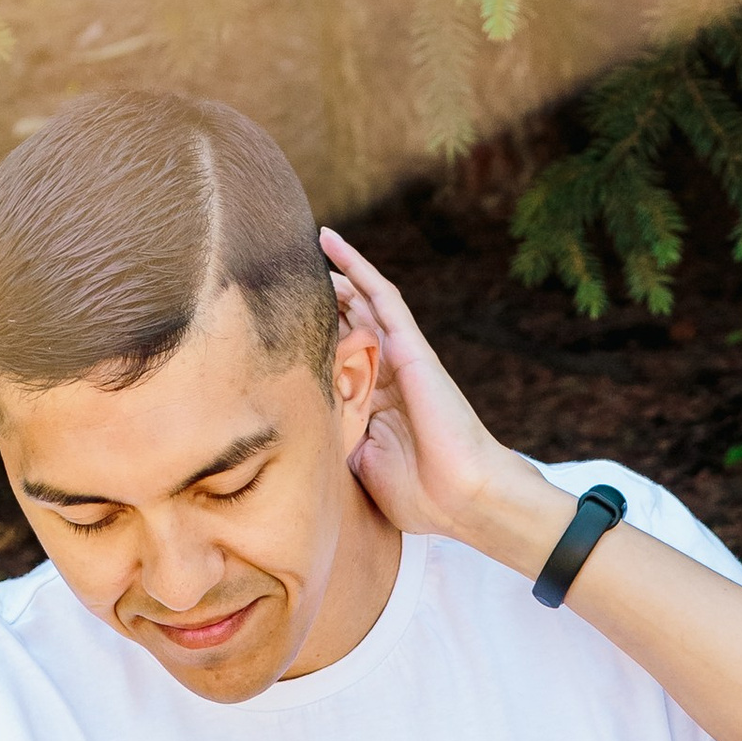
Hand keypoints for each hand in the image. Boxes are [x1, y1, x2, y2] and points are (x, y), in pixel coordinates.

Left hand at [320, 227, 559, 563]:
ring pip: (363, 303)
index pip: (339, 361)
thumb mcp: (360, 466)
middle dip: (323, 302)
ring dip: (337, 275)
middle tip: (288, 275)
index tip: (279, 328)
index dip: (314, 341)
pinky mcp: (411, 346)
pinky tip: (332, 244)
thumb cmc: (420, 494)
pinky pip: (383, 296)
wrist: (463, 497)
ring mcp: (401, 358)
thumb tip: (299, 424)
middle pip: (350, 325)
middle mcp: (387, 375)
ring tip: (308, 243)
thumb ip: (336, 439)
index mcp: (375, 405)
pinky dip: (358, 267)